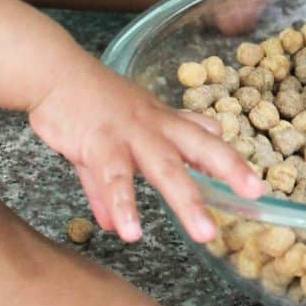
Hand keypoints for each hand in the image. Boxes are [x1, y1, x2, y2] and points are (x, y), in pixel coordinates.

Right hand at [28, 64, 265, 243]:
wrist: (51, 72)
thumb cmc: (82, 102)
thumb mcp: (104, 141)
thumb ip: (110, 184)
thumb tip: (111, 222)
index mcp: (160, 121)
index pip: (203, 139)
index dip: (229, 160)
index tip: (254, 185)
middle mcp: (154, 125)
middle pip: (199, 145)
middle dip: (229, 168)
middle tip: (254, 192)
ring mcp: (130, 133)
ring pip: (164, 167)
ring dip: (186, 200)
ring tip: (203, 233)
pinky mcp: (99, 141)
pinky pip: (114, 177)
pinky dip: (123, 204)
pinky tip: (128, 231)